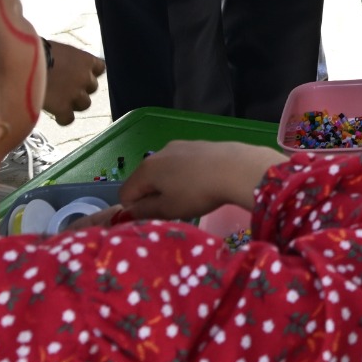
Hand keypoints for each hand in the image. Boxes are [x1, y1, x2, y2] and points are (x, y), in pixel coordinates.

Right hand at [43, 39, 105, 125]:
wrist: (21, 62)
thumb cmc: (35, 51)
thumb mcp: (58, 50)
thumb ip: (68, 60)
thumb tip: (65, 66)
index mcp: (85, 59)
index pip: (100, 68)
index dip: (90, 73)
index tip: (79, 74)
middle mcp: (85, 77)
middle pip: (93, 88)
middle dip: (81, 88)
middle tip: (64, 88)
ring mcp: (76, 94)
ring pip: (85, 104)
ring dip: (74, 103)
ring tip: (58, 100)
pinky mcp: (63, 108)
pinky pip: (69, 119)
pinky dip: (62, 118)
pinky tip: (53, 114)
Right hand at [117, 138, 287, 221]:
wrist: (236, 167)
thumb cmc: (197, 192)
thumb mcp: (167, 208)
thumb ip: (144, 211)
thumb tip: (129, 211)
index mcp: (146, 169)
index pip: (125, 193)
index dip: (134, 210)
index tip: (155, 217)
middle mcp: (159, 153)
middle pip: (145, 180)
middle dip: (153, 197)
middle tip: (174, 209)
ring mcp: (179, 145)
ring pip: (165, 171)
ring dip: (170, 186)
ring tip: (192, 197)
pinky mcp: (198, 145)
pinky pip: (182, 164)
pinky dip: (186, 176)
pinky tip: (204, 183)